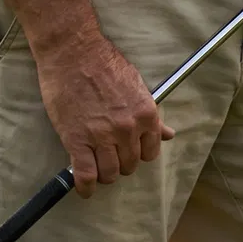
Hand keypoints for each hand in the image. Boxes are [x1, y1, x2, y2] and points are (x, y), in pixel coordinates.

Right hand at [35, 31, 174, 196]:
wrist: (74, 53)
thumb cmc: (104, 64)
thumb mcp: (136, 85)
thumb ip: (151, 115)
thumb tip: (168, 134)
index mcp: (145, 114)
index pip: (150, 152)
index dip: (138, 154)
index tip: (129, 152)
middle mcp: (127, 128)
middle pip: (129, 165)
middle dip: (120, 164)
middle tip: (109, 156)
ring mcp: (102, 136)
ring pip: (109, 173)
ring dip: (103, 174)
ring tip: (96, 167)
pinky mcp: (77, 140)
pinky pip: (85, 175)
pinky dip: (85, 186)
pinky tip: (84, 188)